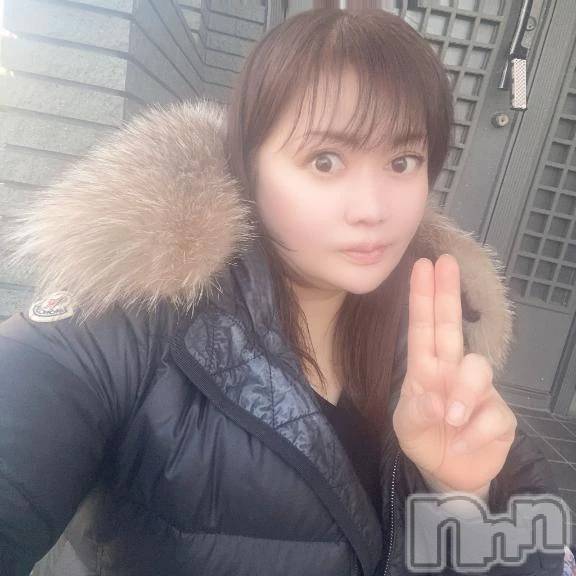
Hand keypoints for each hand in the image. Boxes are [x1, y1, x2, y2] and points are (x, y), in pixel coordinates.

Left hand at [392, 254, 516, 493]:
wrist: (449, 474)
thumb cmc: (425, 440)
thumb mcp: (407, 428)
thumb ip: (415, 412)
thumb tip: (434, 398)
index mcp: (426, 369)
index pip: (422, 328)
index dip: (422, 298)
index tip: (423, 266)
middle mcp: (453, 372)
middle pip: (452, 327)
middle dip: (447, 294)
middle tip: (446, 262)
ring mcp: (479, 391)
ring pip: (479, 370)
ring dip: (464, 394)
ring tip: (451, 418)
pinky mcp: (500, 417)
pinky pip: (492, 417)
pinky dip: (473, 434)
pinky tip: (459, 444)